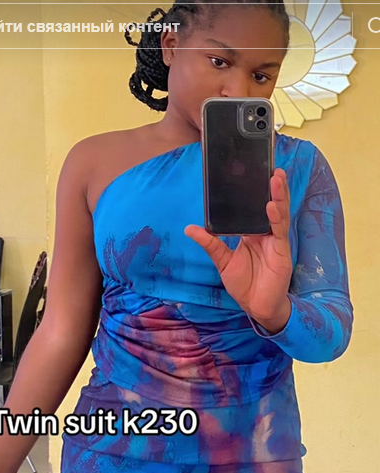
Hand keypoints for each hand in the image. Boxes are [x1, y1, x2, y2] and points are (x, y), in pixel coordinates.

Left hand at [185, 168, 292, 332]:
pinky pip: (280, 231)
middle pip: (270, 205)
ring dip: (278, 195)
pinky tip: (272, 206)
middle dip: (271, 186)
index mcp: (252, 233)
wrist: (257, 307)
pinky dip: (276, 218)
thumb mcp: (222, 262)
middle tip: (270, 166)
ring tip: (276, 177)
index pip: (253, 207)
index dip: (254, 191)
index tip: (250, 172)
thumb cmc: (244, 285)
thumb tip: (190, 228)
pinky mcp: (281, 251)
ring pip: (279, 213)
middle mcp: (265, 233)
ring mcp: (275, 241)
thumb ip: (210, 244)